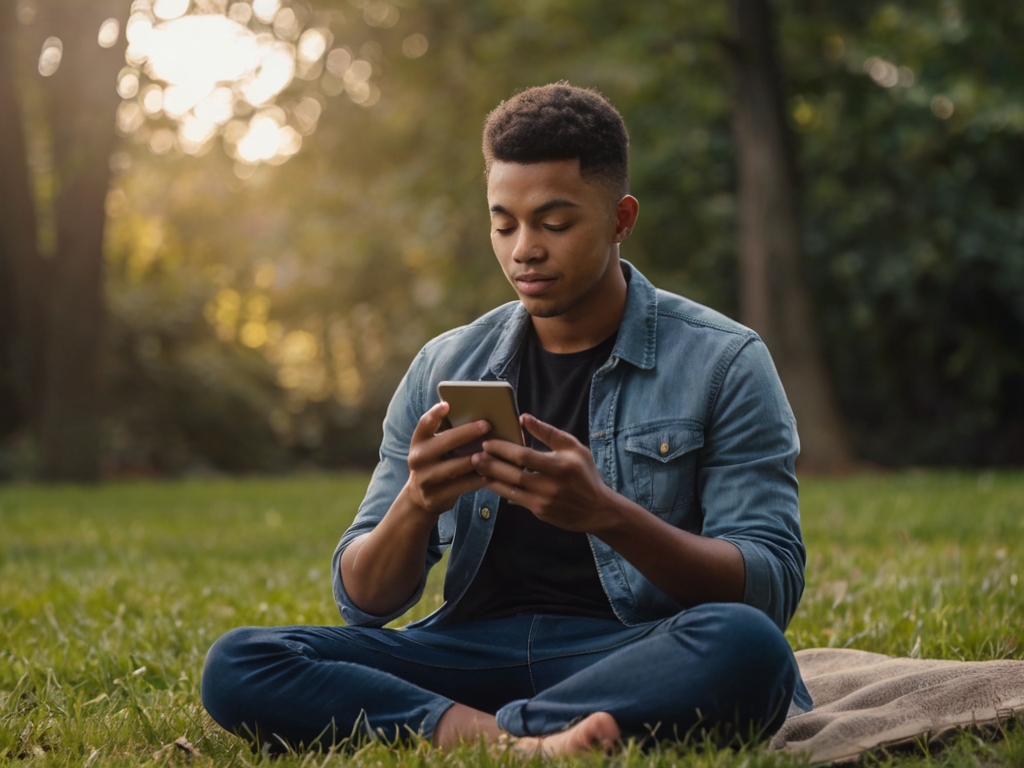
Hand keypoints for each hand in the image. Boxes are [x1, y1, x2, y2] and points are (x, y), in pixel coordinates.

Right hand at [404, 402, 489, 516]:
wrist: (419, 497)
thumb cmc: (435, 463)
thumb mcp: (433, 448)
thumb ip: (447, 433)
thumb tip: (475, 414)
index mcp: (418, 442)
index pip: (424, 424)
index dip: (435, 414)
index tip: (447, 404)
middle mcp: (418, 458)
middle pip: (444, 443)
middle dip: (467, 433)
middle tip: (487, 425)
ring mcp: (425, 479)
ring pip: (455, 467)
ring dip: (476, 459)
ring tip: (493, 451)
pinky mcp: (435, 496)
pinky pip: (461, 486)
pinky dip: (478, 479)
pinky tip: (492, 474)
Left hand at [470, 413, 616, 533]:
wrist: (597, 509)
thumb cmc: (584, 474)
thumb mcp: (573, 447)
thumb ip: (548, 432)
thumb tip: (523, 418)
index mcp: (559, 466)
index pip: (524, 456)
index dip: (503, 449)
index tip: (487, 443)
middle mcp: (549, 485)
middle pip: (513, 474)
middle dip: (491, 464)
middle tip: (474, 456)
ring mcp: (543, 502)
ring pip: (510, 489)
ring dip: (491, 478)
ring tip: (476, 468)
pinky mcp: (538, 512)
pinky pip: (514, 499)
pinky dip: (500, 490)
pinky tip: (490, 481)